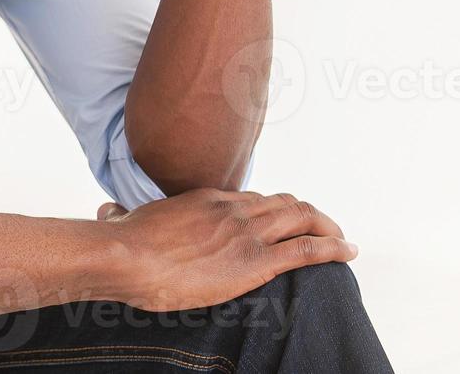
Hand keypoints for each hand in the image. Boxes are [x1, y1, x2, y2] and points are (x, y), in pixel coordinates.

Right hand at [95, 188, 357, 311]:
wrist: (126, 256)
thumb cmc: (121, 244)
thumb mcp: (126, 219)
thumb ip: (125, 213)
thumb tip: (110, 212)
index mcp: (206, 198)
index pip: (252, 198)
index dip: (273, 210)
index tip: (280, 222)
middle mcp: (233, 208)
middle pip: (285, 203)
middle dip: (309, 214)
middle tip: (321, 228)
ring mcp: (246, 232)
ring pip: (303, 218)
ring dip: (328, 227)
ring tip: (341, 240)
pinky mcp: (255, 261)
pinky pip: (308, 249)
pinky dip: (335, 248)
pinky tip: (349, 252)